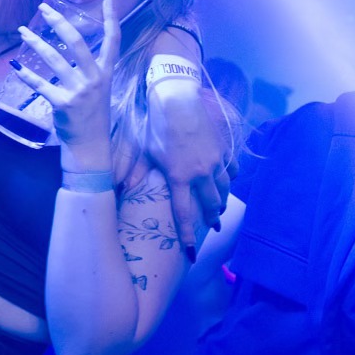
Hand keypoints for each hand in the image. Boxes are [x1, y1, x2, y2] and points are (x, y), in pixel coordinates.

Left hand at [12, 0, 119, 162]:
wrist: (90, 145)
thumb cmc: (92, 115)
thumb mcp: (99, 88)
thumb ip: (90, 68)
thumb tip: (72, 47)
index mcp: (105, 72)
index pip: (113, 38)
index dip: (111, 16)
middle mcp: (95, 78)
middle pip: (77, 42)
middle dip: (59, 22)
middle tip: (45, 8)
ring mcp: (79, 91)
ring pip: (54, 59)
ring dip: (36, 42)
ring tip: (23, 31)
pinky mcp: (63, 104)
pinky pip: (41, 84)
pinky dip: (26, 75)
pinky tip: (15, 65)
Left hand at [147, 81, 231, 250]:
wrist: (179, 102)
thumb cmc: (157, 126)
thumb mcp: (144, 151)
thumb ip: (136, 172)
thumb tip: (123, 187)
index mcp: (179, 177)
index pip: (184, 214)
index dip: (188, 235)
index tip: (191, 252)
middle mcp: (200, 174)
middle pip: (211, 204)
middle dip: (212, 217)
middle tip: (212, 226)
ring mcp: (215, 162)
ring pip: (224, 190)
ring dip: (223, 202)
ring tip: (220, 209)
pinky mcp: (223, 151)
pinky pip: (231, 171)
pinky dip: (230, 179)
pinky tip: (228, 183)